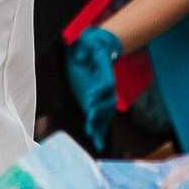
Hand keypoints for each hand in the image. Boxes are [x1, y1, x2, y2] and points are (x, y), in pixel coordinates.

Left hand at [63, 25, 122, 143]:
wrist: (92, 52)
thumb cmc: (86, 48)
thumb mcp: (83, 44)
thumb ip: (82, 49)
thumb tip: (79, 55)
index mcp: (106, 71)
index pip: (107, 83)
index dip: (99, 91)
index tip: (89, 97)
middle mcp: (107, 87)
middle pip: (109, 101)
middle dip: (99, 110)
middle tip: (89, 115)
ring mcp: (103, 97)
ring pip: (106, 114)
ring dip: (100, 124)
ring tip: (93, 136)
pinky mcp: (97, 105)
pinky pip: (102, 120)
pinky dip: (100, 132)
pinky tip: (98, 144)